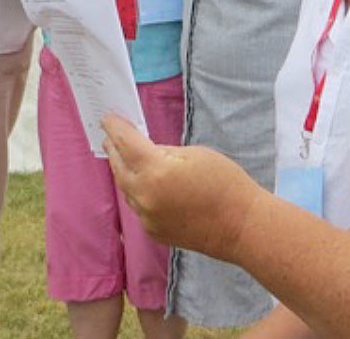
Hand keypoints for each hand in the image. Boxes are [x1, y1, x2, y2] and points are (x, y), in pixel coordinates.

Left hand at [102, 114, 261, 259]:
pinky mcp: (153, 231)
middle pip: (119, 166)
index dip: (115, 128)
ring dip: (124, 171)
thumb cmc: (225, 184)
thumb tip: (147, 153)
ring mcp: (147, 217)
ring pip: (126, 188)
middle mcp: (144, 195)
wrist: (241, 226)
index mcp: (155, 170)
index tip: (108, 119)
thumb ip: (164, 152)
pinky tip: (145, 184)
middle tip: (110, 136)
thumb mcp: (195, 154)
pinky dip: (138, 192)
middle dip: (114, 149)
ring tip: (124, 157)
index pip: (125, 143)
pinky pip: (138, 206)